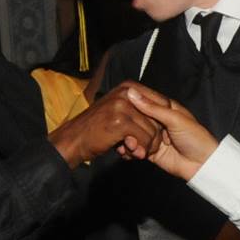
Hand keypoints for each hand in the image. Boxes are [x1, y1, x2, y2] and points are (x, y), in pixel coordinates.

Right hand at [47, 82, 163, 168]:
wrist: (73, 141)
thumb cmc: (96, 128)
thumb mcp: (119, 112)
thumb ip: (142, 107)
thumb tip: (167, 103)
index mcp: (129, 87)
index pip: (163, 102)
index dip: (163, 122)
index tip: (154, 134)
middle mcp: (127, 92)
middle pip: (160, 117)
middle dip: (152, 137)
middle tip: (139, 146)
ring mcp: (123, 106)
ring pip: (152, 131)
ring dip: (145, 147)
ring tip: (131, 150)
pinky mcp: (120, 122)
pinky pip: (143, 139)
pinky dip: (138, 151)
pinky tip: (125, 152)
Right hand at [128, 85, 220, 179]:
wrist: (202, 164)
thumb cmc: (196, 138)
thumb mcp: (175, 119)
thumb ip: (153, 108)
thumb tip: (132, 93)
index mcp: (166, 108)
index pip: (144, 101)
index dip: (132, 102)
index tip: (119, 104)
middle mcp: (159, 121)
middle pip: (136, 119)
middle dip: (129, 125)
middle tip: (126, 131)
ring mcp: (154, 137)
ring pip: (134, 134)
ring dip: (129, 140)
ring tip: (130, 145)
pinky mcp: (151, 152)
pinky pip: (136, 149)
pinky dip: (131, 151)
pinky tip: (128, 152)